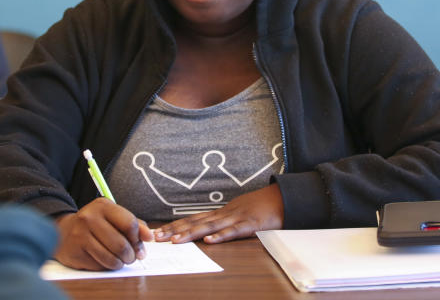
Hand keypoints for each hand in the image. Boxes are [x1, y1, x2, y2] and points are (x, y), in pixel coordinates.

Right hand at [54, 198, 152, 270]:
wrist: (64, 231)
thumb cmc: (95, 224)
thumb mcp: (113, 216)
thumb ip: (134, 224)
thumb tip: (149, 237)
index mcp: (103, 206)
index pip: (129, 223)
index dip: (138, 238)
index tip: (140, 244)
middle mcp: (89, 218)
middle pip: (121, 244)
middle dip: (131, 255)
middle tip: (132, 257)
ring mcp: (80, 236)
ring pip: (111, 258)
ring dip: (121, 263)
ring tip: (121, 260)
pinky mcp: (75, 253)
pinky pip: (99, 265)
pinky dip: (107, 266)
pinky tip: (106, 260)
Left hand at [151, 183, 283, 243]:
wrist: (283, 198)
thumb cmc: (261, 207)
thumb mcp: (238, 212)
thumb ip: (224, 221)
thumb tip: (206, 231)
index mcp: (221, 212)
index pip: (192, 219)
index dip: (174, 225)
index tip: (158, 232)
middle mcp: (225, 213)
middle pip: (196, 222)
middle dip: (175, 230)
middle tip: (157, 237)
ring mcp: (237, 218)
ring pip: (210, 226)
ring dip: (192, 234)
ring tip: (176, 241)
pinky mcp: (251, 224)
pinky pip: (234, 231)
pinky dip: (221, 236)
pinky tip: (210, 241)